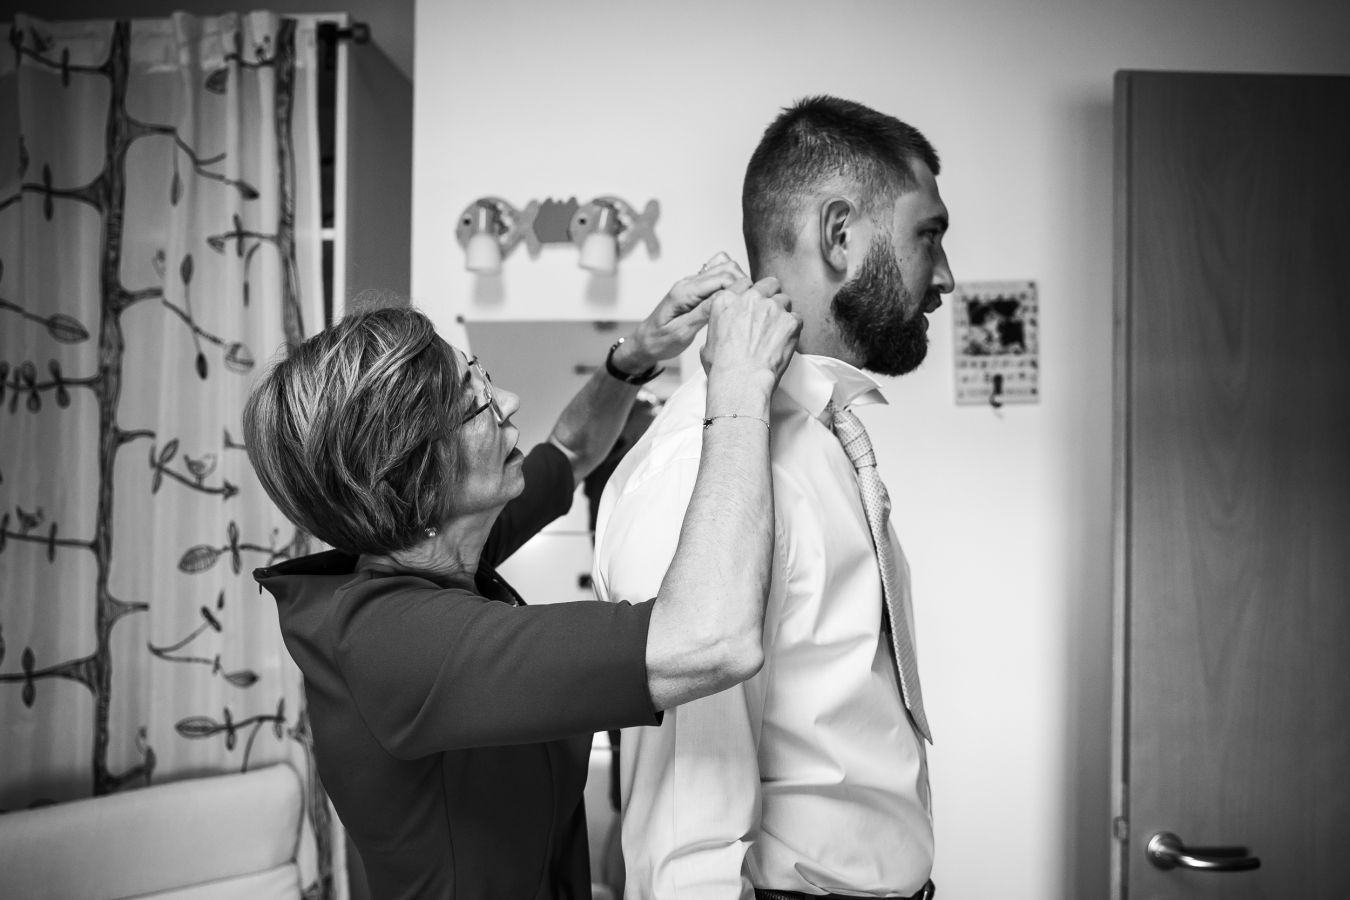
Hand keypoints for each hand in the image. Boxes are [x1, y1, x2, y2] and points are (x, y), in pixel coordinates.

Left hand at [617, 252, 751, 371]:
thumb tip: (726, 299)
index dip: (740, 288)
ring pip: (723, 268)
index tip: (750, 304)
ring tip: (742, 302)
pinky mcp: (695, 289)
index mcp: (685, 292)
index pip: (722, 277)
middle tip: (749, 304)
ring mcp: (692, 284)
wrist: (645, 342)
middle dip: (742, 282)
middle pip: (726, 267)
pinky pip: (717, 277)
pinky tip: (732, 300)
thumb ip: (703, 313)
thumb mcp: (682, 332)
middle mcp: (689, 282)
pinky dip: (729, 283)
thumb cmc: (660, 341)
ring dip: (737, 281)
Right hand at [700, 275, 800, 392]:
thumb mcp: (708, 344)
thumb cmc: (724, 368)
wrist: (741, 381)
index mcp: (727, 301)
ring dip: (782, 313)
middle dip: (770, 296)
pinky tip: (784, 342)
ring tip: (776, 333)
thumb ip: (718, 329)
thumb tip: (722, 334)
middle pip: (768, 284)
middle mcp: (750, 299)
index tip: (753, 306)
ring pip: (784, 300)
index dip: (752, 295)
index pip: (745, 284)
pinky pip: (797, 319)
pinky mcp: (790, 321)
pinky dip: (793, 329)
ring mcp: (772, 308)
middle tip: (769, 315)